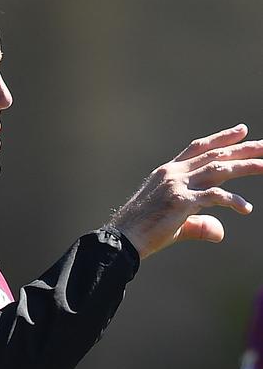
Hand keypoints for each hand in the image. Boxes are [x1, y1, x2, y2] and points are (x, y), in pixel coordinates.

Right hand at [109, 124, 262, 258]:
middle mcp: (173, 173)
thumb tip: (220, 232)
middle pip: (214, 155)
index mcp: (168, 172)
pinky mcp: (180, 201)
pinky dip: (232, 200)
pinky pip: (214, 196)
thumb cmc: (144, 232)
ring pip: (218, 169)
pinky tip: (246, 208)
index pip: (198, 149)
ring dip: (245, 166)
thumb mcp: (176, 224)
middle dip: (243, 149)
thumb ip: (200, 223)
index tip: (242, 130)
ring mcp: (176, 185)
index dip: (221, 138)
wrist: (123, 238)